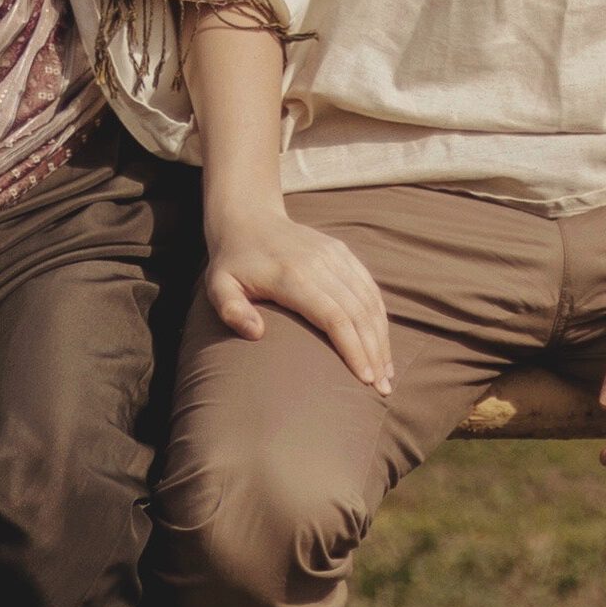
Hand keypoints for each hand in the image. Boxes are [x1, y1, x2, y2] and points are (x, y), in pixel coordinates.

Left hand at [205, 209, 395, 394]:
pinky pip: (368, 286)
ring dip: (381, 338)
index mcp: (292, 276)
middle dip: (374, 352)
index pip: (334, 316)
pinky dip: (379, 316)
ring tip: (387, 372)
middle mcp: (319, 263)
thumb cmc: (232, 262)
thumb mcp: (218, 286)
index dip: (353, 349)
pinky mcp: (342, 252)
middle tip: (382, 388)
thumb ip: (231, 310)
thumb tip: (257, 335)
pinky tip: (382, 342)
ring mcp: (334, 255)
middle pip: (358, 313)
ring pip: (368, 301)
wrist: (248, 217)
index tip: (364, 379)